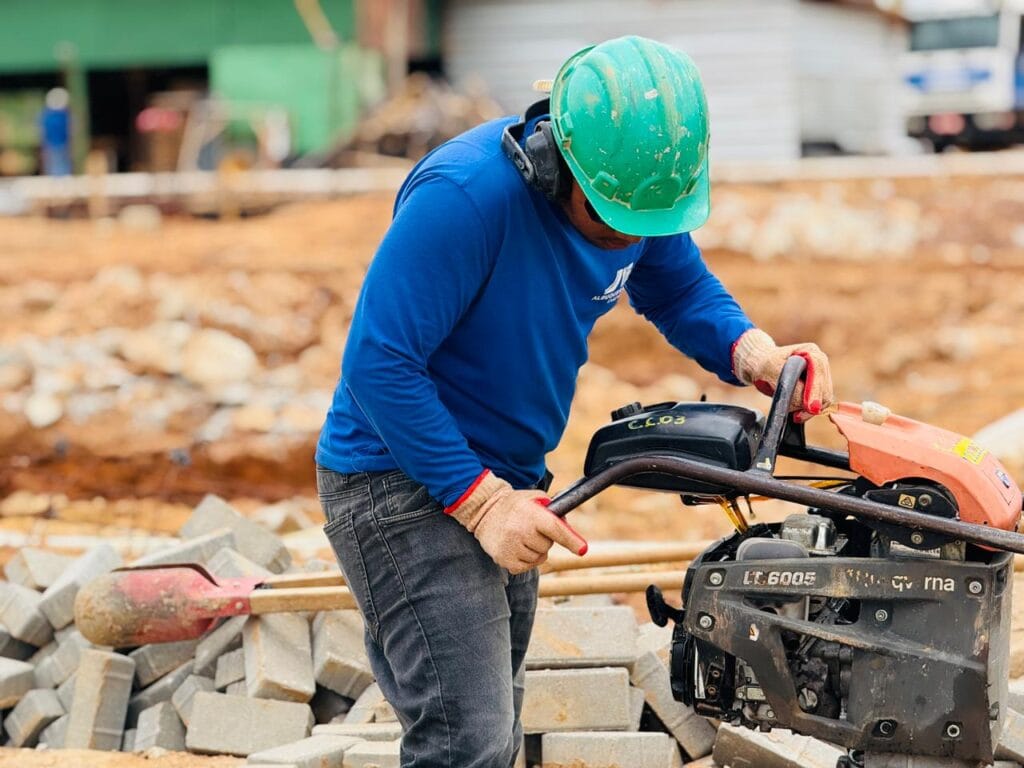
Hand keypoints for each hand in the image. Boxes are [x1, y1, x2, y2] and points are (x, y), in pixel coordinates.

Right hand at [446, 470, 587, 573]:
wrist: (483, 510)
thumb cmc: (514, 504)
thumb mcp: (534, 498)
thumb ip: (553, 509)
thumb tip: (567, 526)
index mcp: (531, 515)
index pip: (555, 529)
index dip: (571, 540)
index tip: (582, 549)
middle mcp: (521, 531)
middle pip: (547, 546)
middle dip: (543, 539)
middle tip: (530, 528)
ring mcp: (511, 547)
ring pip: (537, 558)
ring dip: (533, 550)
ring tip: (520, 536)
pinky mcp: (504, 560)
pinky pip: (526, 567)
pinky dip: (525, 560)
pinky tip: (515, 547)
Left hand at [732, 328, 833, 421]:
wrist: (763, 366)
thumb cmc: (767, 365)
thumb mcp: (772, 372)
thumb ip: (788, 386)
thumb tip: (804, 404)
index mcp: (811, 351)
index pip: (818, 372)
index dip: (815, 390)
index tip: (809, 407)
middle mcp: (820, 363)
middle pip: (825, 389)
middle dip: (812, 404)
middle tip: (797, 416)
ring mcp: (822, 376)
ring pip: (824, 399)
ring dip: (809, 409)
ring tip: (793, 413)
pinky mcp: (819, 388)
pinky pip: (819, 404)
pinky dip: (808, 411)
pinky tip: (796, 412)